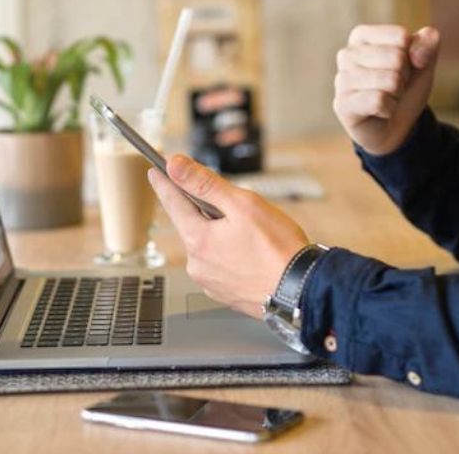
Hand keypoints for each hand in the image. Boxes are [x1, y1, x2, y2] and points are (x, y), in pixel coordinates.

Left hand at [147, 154, 309, 318]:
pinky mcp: (225, 293)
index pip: (173, 203)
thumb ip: (205, 183)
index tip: (155, 171)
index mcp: (198, 240)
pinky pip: (220, 264)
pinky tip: (252, 253)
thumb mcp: (242, 204)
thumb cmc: (278, 249)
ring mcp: (210, 281)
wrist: (302, 291)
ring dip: (220, 233)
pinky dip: (230, 254)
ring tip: (252, 234)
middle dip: (206, 210)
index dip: (164, 183)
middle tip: (233, 204)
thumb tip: (175, 166)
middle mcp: (197, 264)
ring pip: (208, 245)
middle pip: (192, 224)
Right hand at [332, 24, 440, 155]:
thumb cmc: (405, 87)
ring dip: (397, 94)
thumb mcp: (423, 62)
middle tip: (394, 87)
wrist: (397, 126)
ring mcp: (342, 80)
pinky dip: (389, 109)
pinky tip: (380, 112)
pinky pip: (379, 100)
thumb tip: (417, 53)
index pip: (401, 36)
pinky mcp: (342, 104)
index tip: (401, 68)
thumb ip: (428, 43)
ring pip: (390, 80)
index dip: (412, 56)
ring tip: (387, 98)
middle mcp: (346, 54)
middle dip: (404, 77)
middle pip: (397, 58)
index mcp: (362, 36)